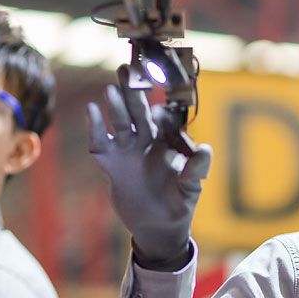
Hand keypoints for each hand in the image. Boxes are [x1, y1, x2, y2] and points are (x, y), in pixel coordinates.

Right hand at [88, 84, 211, 270]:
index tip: (158, 83)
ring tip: (112, 90)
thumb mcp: (191, 188)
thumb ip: (195, 169)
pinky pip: (101, 142)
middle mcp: (146, 141)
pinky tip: (91, 111)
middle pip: (138, 111)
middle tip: (126, 69)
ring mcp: (127, 150)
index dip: (159, 101)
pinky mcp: (111, 163)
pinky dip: (96, 127)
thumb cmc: (179, 204)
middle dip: (132, 91)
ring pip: (120, 122)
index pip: (163, 116)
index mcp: (167, 142)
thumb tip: (206, 149)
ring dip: (116, 107)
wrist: (158, 228)